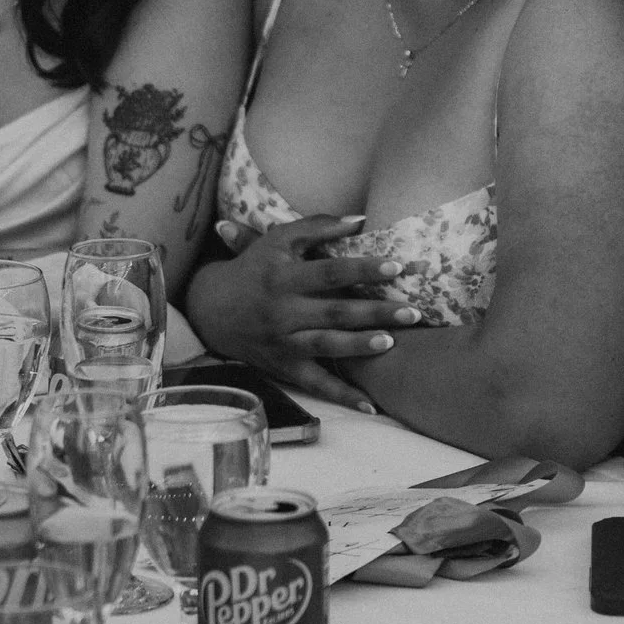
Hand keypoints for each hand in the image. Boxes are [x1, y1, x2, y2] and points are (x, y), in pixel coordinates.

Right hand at [186, 215, 420, 410]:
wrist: (211, 308)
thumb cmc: (254, 268)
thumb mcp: (277, 241)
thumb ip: (316, 226)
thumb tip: (360, 218)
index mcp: (283, 278)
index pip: (329, 272)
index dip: (362, 269)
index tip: (396, 266)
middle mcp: (283, 312)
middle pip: (335, 312)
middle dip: (375, 312)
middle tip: (413, 312)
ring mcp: (283, 343)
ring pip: (326, 346)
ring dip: (359, 347)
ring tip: (391, 343)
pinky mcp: (284, 367)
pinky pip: (315, 384)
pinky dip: (342, 396)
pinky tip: (370, 405)